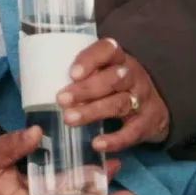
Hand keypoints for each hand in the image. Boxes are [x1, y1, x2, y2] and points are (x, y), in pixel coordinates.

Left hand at [57, 38, 171, 153]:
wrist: (155, 109)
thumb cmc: (116, 87)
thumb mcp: (104, 72)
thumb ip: (82, 73)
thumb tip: (40, 79)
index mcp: (119, 59)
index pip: (108, 50)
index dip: (90, 60)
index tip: (72, 73)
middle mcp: (133, 76)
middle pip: (112, 79)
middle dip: (85, 89)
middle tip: (61, 99)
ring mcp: (143, 99)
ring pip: (119, 103)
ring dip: (92, 111)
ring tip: (69, 119)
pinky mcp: (147, 123)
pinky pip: (132, 132)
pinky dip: (115, 139)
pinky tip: (97, 144)